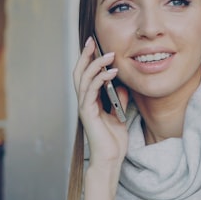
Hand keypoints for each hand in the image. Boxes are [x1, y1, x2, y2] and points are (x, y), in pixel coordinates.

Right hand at [74, 38, 129, 167]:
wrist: (110, 158)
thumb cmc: (113, 141)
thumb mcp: (120, 115)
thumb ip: (118, 99)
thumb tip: (121, 85)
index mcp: (90, 101)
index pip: (85, 75)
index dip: (88, 59)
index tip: (94, 44)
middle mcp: (84, 101)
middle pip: (79, 72)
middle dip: (85, 55)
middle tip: (92, 41)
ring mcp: (84, 106)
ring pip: (84, 78)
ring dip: (96, 64)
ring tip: (109, 55)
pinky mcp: (88, 113)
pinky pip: (91, 90)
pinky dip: (100, 79)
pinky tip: (112, 72)